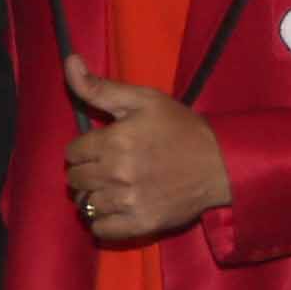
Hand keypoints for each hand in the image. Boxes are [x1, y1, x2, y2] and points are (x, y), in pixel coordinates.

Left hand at [61, 56, 232, 242]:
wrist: (221, 163)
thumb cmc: (181, 128)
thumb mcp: (143, 99)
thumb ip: (100, 87)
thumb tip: (69, 61)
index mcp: (114, 141)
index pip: (71, 153)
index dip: (84, 148)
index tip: (101, 146)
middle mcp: (117, 173)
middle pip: (75, 179)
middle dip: (86, 170)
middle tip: (107, 166)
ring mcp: (128, 201)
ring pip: (86, 204)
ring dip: (94, 195)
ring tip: (114, 186)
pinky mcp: (141, 223)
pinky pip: (101, 229)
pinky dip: (104, 220)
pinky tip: (117, 207)